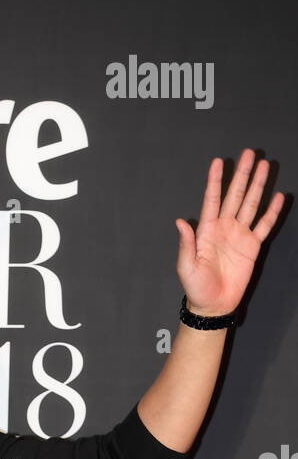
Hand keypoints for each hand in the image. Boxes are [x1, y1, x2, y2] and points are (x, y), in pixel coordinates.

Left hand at [176, 148, 284, 315]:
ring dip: (257, 186)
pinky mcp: (252, 246)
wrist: (214, 305)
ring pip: (251, 204)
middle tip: (250, 153)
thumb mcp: (186, 266)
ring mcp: (240, 235)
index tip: (218, 161)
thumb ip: (186, 243)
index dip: (215, 181)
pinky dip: (272, 212)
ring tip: (265, 166)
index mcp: (207, 230)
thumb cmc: (196, 288)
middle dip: (242, 175)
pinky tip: (278, 197)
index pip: (212, 199)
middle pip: (235, 196)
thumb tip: (181, 221)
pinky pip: (264, 225)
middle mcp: (224, 228)